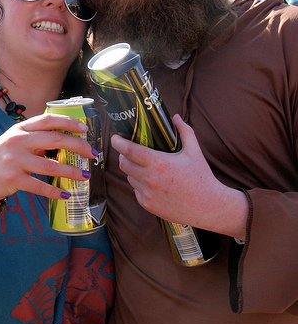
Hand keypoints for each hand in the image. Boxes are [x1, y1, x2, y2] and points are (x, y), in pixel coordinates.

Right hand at [0, 113, 96, 201]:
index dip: (68, 122)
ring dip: (72, 171)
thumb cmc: (1, 157)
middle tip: (92, 153)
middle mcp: (18, 141)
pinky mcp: (13, 179)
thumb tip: (66, 139)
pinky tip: (65, 195)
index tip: (84, 129)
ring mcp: (15, 160)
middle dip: (78, 146)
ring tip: (85, 176)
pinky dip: (54, 192)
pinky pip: (39, 186)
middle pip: (55, 139)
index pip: (48, 119)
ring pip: (51, 166)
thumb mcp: (16, 141)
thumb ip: (36, 138)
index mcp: (21, 129)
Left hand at [111, 114, 247, 239]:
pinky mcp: (148, 206)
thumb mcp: (194, 151)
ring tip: (143, 166)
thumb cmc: (202, 177)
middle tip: (129, 151)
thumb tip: (175, 117)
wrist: (209, 207)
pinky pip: (136, 191)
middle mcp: (149, 179)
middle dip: (123, 155)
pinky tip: (150, 182)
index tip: (115, 137)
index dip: (118, 142)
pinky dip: (139, 185)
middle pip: (124, 164)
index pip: (129, 150)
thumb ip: (184, 131)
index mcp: (158, 163)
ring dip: (132, 170)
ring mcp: (148, 194)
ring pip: (129, 178)